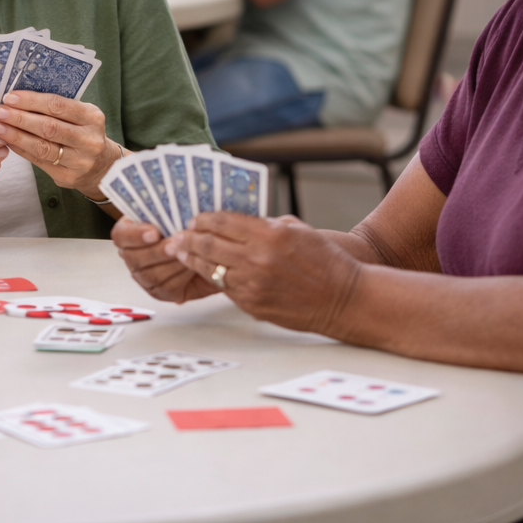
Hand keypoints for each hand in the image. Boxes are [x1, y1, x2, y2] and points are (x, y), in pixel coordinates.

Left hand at [0, 91, 116, 197]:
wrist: (102, 166)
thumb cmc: (84, 134)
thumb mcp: (81, 116)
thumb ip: (57, 108)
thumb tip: (18, 99)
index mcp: (92, 117)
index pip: (58, 106)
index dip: (32, 101)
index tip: (10, 97)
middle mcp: (89, 140)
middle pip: (49, 127)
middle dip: (20, 118)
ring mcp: (80, 161)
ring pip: (42, 147)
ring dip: (16, 136)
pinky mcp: (67, 177)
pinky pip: (39, 162)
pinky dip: (21, 150)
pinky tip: (8, 142)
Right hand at [112, 216, 216, 302]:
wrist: (208, 252)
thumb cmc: (189, 229)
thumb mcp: (177, 213)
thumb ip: (169, 209)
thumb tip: (173, 200)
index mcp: (130, 232)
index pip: (121, 235)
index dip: (135, 235)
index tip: (154, 232)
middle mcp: (133, 255)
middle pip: (134, 258)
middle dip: (156, 251)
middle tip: (175, 244)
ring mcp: (144, 276)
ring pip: (151, 274)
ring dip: (171, 264)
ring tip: (188, 253)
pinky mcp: (160, 291)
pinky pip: (166, 287)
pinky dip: (181, 276)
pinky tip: (192, 266)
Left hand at [167, 212, 363, 333]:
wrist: (344, 299)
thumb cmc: (325, 261)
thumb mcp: (297, 230)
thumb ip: (265, 224)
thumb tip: (237, 220)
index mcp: (269, 234)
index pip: (222, 221)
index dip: (203, 218)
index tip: (194, 218)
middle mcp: (257, 259)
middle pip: (208, 244)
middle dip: (188, 238)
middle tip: (177, 235)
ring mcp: (252, 284)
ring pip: (210, 268)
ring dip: (192, 259)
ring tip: (181, 252)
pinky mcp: (252, 304)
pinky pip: (224, 287)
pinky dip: (212, 277)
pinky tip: (205, 271)